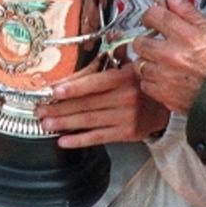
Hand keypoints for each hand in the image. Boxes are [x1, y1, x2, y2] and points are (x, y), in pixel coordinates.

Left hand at [35, 66, 169, 147]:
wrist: (165, 107)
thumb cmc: (141, 83)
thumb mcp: (129, 67)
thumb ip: (105, 65)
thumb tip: (74, 68)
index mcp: (125, 77)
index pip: (95, 83)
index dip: (73, 87)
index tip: (53, 91)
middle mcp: (126, 98)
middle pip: (87, 104)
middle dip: (60, 108)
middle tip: (40, 110)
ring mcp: (127, 118)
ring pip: (90, 121)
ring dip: (65, 123)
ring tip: (46, 124)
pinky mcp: (127, 134)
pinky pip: (98, 137)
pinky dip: (79, 140)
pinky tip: (64, 140)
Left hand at [132, 0, 205, 114]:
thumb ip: (187, 10)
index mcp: (184, 36)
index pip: (154, 15)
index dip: (151, 15)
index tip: (152, 19)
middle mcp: (171, 56)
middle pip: (140, 41)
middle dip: (145, 40)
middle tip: (155, 42)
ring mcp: (164, 76)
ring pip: (140, 64)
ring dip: (147, 61)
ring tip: (161, 62)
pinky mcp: (162, 94)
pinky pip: (145, 84)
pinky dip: (151, 80)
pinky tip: (164, 77)